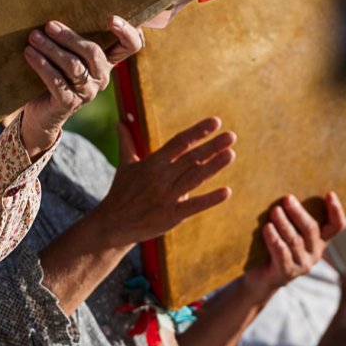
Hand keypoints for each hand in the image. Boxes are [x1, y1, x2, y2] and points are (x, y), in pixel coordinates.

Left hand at [20, 16, 143, 158]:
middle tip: (49, 25)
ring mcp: (87, 93)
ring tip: (33, 37)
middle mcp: (102, 77)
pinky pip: (56, 81)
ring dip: (51, 48)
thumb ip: (72, 37)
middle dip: (69, 36)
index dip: (127, 31)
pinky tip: (29, 53)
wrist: (41, 112)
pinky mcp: (69, 103)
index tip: (110, 18)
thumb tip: (57, 7)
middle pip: (93, 52)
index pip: (131, 45)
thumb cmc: (55, 74)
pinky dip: (41, 64)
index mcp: (107, 61)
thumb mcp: (68, 54)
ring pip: (73, 66)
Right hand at [94, 117, 235, 248]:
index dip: (198, 131)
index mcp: (152, 163)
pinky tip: (226, 192)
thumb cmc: (121, 192)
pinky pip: (194, 206)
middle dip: (212, 146)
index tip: (216, 122)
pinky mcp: (171, 216)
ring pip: (195, 178)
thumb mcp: (125, 165)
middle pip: (191, 158)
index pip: (179, 142)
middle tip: (231, 136)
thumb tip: (119, 122)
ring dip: (214, 166)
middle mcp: (161, 177)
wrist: (113, 224)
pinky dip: (210, 199)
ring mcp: (167, 197)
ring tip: (231, 154)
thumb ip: (127, 142)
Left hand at [243, 192, 345, 300]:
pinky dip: (274, 239)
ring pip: (295, 241)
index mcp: (318, 239)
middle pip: (311, 230)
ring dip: (284, 224)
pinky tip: (267, 228)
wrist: (259, 277)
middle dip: (299, 213)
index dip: (336, 210)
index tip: (329, 193)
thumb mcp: (285, 229)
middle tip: (287, 198)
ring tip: (275, 210)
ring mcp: (302, 264)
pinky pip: (282, 253)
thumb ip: (290, 214)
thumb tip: (285, 192)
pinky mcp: (286, 272)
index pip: (336, 226)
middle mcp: (314, 252)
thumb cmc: (272, 245)